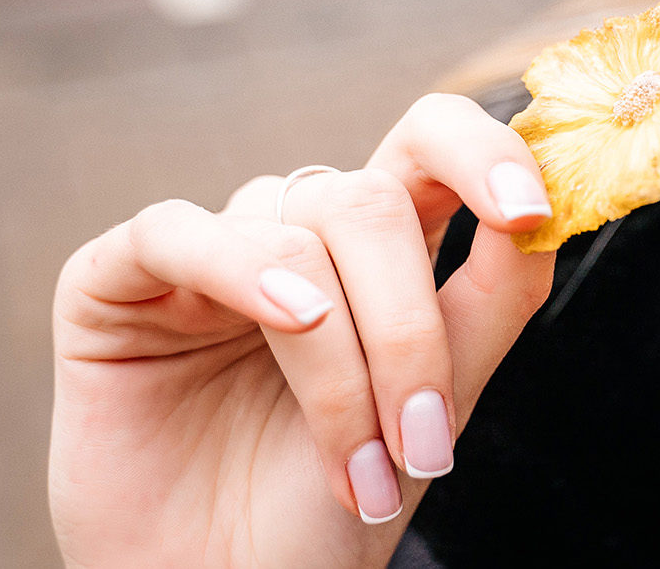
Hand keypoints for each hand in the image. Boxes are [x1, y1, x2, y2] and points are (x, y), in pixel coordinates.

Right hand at [49, 94, 555, 567]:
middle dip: (408, 325)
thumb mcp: (434, 407)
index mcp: (371, 256)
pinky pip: (176, 231)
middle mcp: (289, 239)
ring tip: (353, 469)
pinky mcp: (112, 283)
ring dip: (341, 359)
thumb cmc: (327, 512)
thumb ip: (489, 300)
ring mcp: (202, 255)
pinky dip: (244, 269)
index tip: (530, 209)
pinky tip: (290, 321)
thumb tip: (547, 203)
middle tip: (422, 443)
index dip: (485, 151)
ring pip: (295, 230)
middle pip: (370, 200)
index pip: (428, 146)